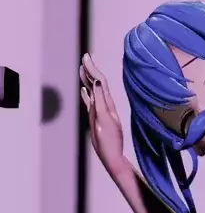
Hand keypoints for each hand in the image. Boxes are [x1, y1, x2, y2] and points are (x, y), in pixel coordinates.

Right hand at [80, 53, 128, 176]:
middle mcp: (105, 105)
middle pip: (97, 83)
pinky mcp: (98, 117)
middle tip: (85, 57)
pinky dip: (87, 93)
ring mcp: (101, 111)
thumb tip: (95, 82)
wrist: (112, 155)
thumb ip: (99, 101)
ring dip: (88, 79)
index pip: (99, 81)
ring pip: (94, 91)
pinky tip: (84, 89)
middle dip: (91, 70)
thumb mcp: (103, 119)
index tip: (87, 57)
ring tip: (83, 68)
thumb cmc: (108, 140)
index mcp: (106, 104)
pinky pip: (91, 102)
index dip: (93, 68)